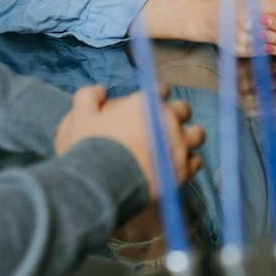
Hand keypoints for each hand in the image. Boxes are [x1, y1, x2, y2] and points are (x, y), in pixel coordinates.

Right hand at [54, 85, 204, 197]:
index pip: (161, 90)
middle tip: (165, 124)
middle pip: (183, 110)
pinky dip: (189, 163)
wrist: (100, 185)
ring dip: (189, 137)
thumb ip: (88, 96)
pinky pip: (196, 162)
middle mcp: (167, 121)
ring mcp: (178, 146)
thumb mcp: (78, 116)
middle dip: (176, 114)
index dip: (156, 96)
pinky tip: (178, 166)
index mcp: (145, 104)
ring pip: (197, 134)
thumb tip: (100, 90)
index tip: (151, 103)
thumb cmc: (88, 148)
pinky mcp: (182, 171)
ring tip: (179, 144)